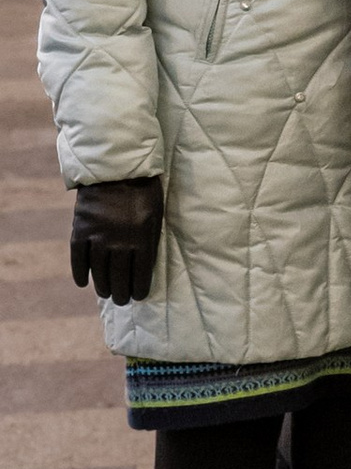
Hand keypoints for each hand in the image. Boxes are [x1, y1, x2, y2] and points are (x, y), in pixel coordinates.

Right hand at [70, 177, 162, 307]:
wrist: (116, 168)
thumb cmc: (143, 191)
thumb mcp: (155, 214)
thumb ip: (149, 240)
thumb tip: (145, 268)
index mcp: (142, 237)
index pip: (140, 273)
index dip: (139, 288)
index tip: (138, 297)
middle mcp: (119, 240)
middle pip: (119, 276)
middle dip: (121, 293)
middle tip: (121, 300)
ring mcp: (98, 235)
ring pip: (98, 270)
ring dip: (102, 286)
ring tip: (106, 293)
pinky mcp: (80, 229)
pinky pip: (78, 257)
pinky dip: (79, 272)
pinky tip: (83, 282)